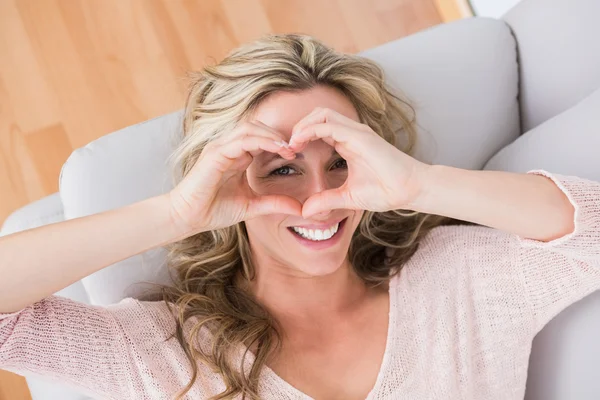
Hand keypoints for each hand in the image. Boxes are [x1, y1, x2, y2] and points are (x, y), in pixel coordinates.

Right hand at [168, 121, 302, 234]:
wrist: (187, 218)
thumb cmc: (213, 211)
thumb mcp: (252, 207)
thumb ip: (274, 203)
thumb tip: (300, 208)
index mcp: (237, 155)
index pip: (260, 137)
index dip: (280, 142)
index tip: (297, 153)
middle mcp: (228, 147)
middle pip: (257, 127)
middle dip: (278, 134)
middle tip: (296, 148)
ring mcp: (220, 148)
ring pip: (250, 128)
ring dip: (272, 135)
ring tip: (288, 148)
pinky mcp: (215, 153)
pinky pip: (242, 140)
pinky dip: (261, 141)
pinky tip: (277, 149)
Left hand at [289, 107, 428, 217]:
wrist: (410, 190)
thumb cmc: (386, 191)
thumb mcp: (348, 197)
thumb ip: (326, 200)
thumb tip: (305, 211)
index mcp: (348, 142)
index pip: (319, 127)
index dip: (301, 136)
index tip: (289, 153)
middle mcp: (351, 132)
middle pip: (317, 115)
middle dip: (298, 126)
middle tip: (286, 146)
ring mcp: (356, 132)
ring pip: (321, 114)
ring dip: (302, 125)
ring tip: (291, 143)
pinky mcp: (359, 136)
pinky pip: (329, 125)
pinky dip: (310, 130)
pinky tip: (300, 143)